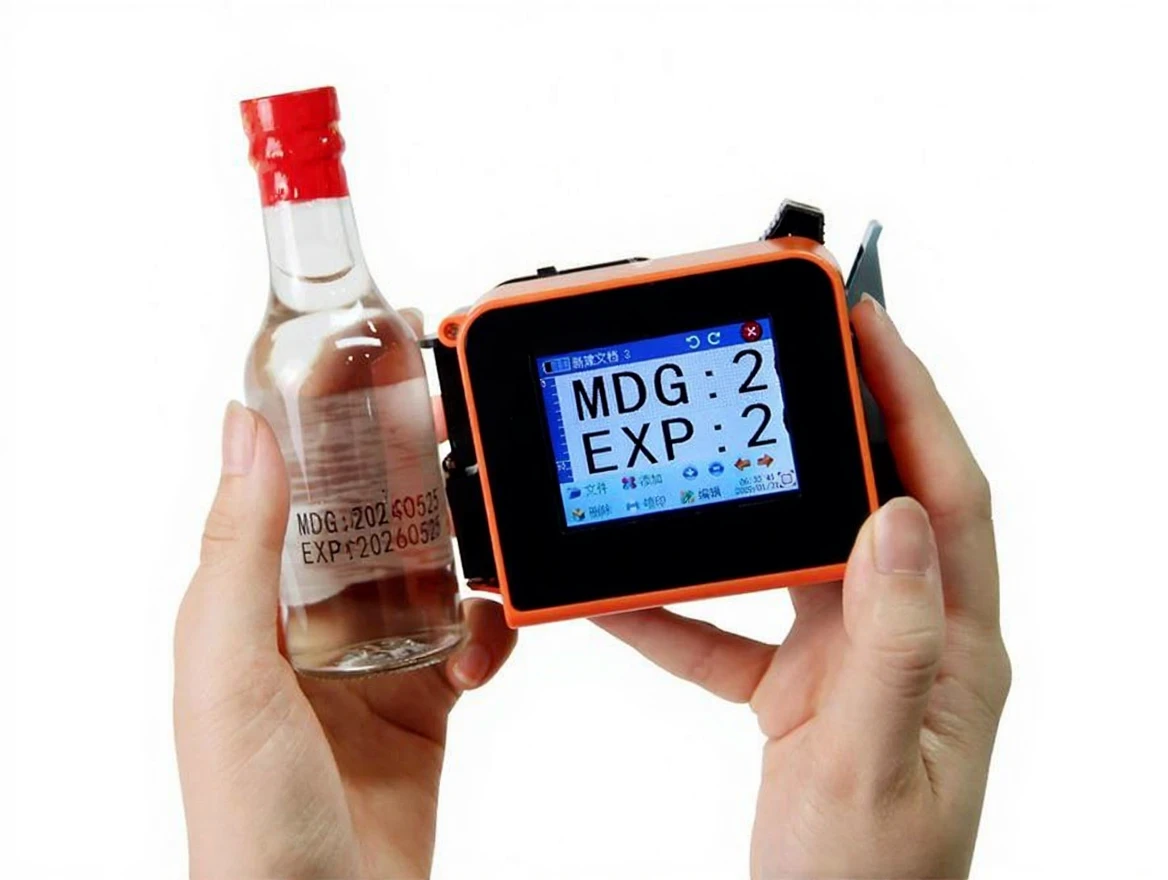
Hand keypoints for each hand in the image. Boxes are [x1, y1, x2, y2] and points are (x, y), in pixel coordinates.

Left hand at [174, 313, 515, 878]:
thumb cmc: (251, 821)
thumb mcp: (227, 671)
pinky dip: (493, 626)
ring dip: (463, 540)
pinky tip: (492, 632)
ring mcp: (374, 663)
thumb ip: (239, 548)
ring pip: (431, 566)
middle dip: (410, 461)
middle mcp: (310, 626)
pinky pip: (474, 635)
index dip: (326, 418)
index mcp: (251, 606)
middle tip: (453, 410)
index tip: (368, 356)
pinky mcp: (429, 702)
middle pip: (370, 513)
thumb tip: (240, 425)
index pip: (290, 484)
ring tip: (491, 510)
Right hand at [596, 296, 1010, 878]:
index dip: (907, 394)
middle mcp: (906, 639)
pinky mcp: (794, 691)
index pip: (943, 490)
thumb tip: (893, 513)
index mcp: (952, 648)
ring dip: (739, 505)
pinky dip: (673, 608)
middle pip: (870, 497)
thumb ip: (889, 639)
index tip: (860, 318)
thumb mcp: (874, 762)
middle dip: (826, 415)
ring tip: (701, 444)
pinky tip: (617, 593)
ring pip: (791, 553)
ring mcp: (848, 662)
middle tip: (776, 347)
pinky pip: (728, 628)